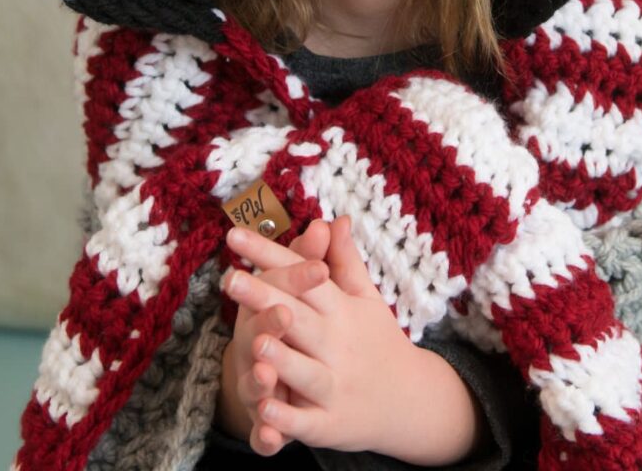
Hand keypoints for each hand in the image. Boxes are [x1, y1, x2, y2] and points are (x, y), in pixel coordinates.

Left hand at [225, 217, 483, 462]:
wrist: (411, 401)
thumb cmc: (378, 340)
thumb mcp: (365, 298)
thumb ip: (344, 260)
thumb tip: (334, 218)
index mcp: (342, 309)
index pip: (305, 275)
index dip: (270, 255)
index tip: (235, 235)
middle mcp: (338, 344)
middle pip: (299, 318)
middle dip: (266, 298)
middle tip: (231, 278)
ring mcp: (335, 385)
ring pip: (304, 370)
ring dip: (282, 358)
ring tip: (254, 341)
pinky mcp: (331, 424)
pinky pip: (306, 422)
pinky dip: (286, 418)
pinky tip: (264, 409)